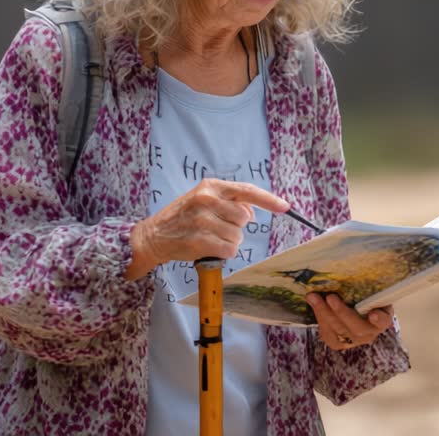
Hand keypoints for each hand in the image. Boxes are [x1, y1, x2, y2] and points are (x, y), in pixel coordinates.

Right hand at [126, 179, 288, 278]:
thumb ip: (229, 201)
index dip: (268, 200)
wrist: (153, 236)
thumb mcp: (203, 199)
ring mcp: (202, 220)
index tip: (285, 207)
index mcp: (210, 186)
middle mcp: (206, 199)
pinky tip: (209, 248)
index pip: (246, 191)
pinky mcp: (199, 240)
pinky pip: (229, 250)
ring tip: (210, 238)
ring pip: (237, 236)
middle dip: (236, 226)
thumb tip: (251, 212)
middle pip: (244, 218)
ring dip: (229, 241)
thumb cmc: (182, 217)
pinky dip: (224, 253)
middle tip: (217, 227)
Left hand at [306, 293, 393, 350]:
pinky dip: (320, 320)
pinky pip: (328, 336)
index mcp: (382, 319)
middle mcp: (370, 333)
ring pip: (339, 333)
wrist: (356, 309)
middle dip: (341, 312)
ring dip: (324, 314)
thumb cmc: (365, 297)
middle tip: (330, 297)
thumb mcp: (370, 292)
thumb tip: (353, 270)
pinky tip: (314, 306)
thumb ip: (364, 287)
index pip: (384, 321)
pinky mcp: (340, 343)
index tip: (373, 314)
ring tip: (313, 297)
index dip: (379, 319)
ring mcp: (354, 341)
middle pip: (357, 328)